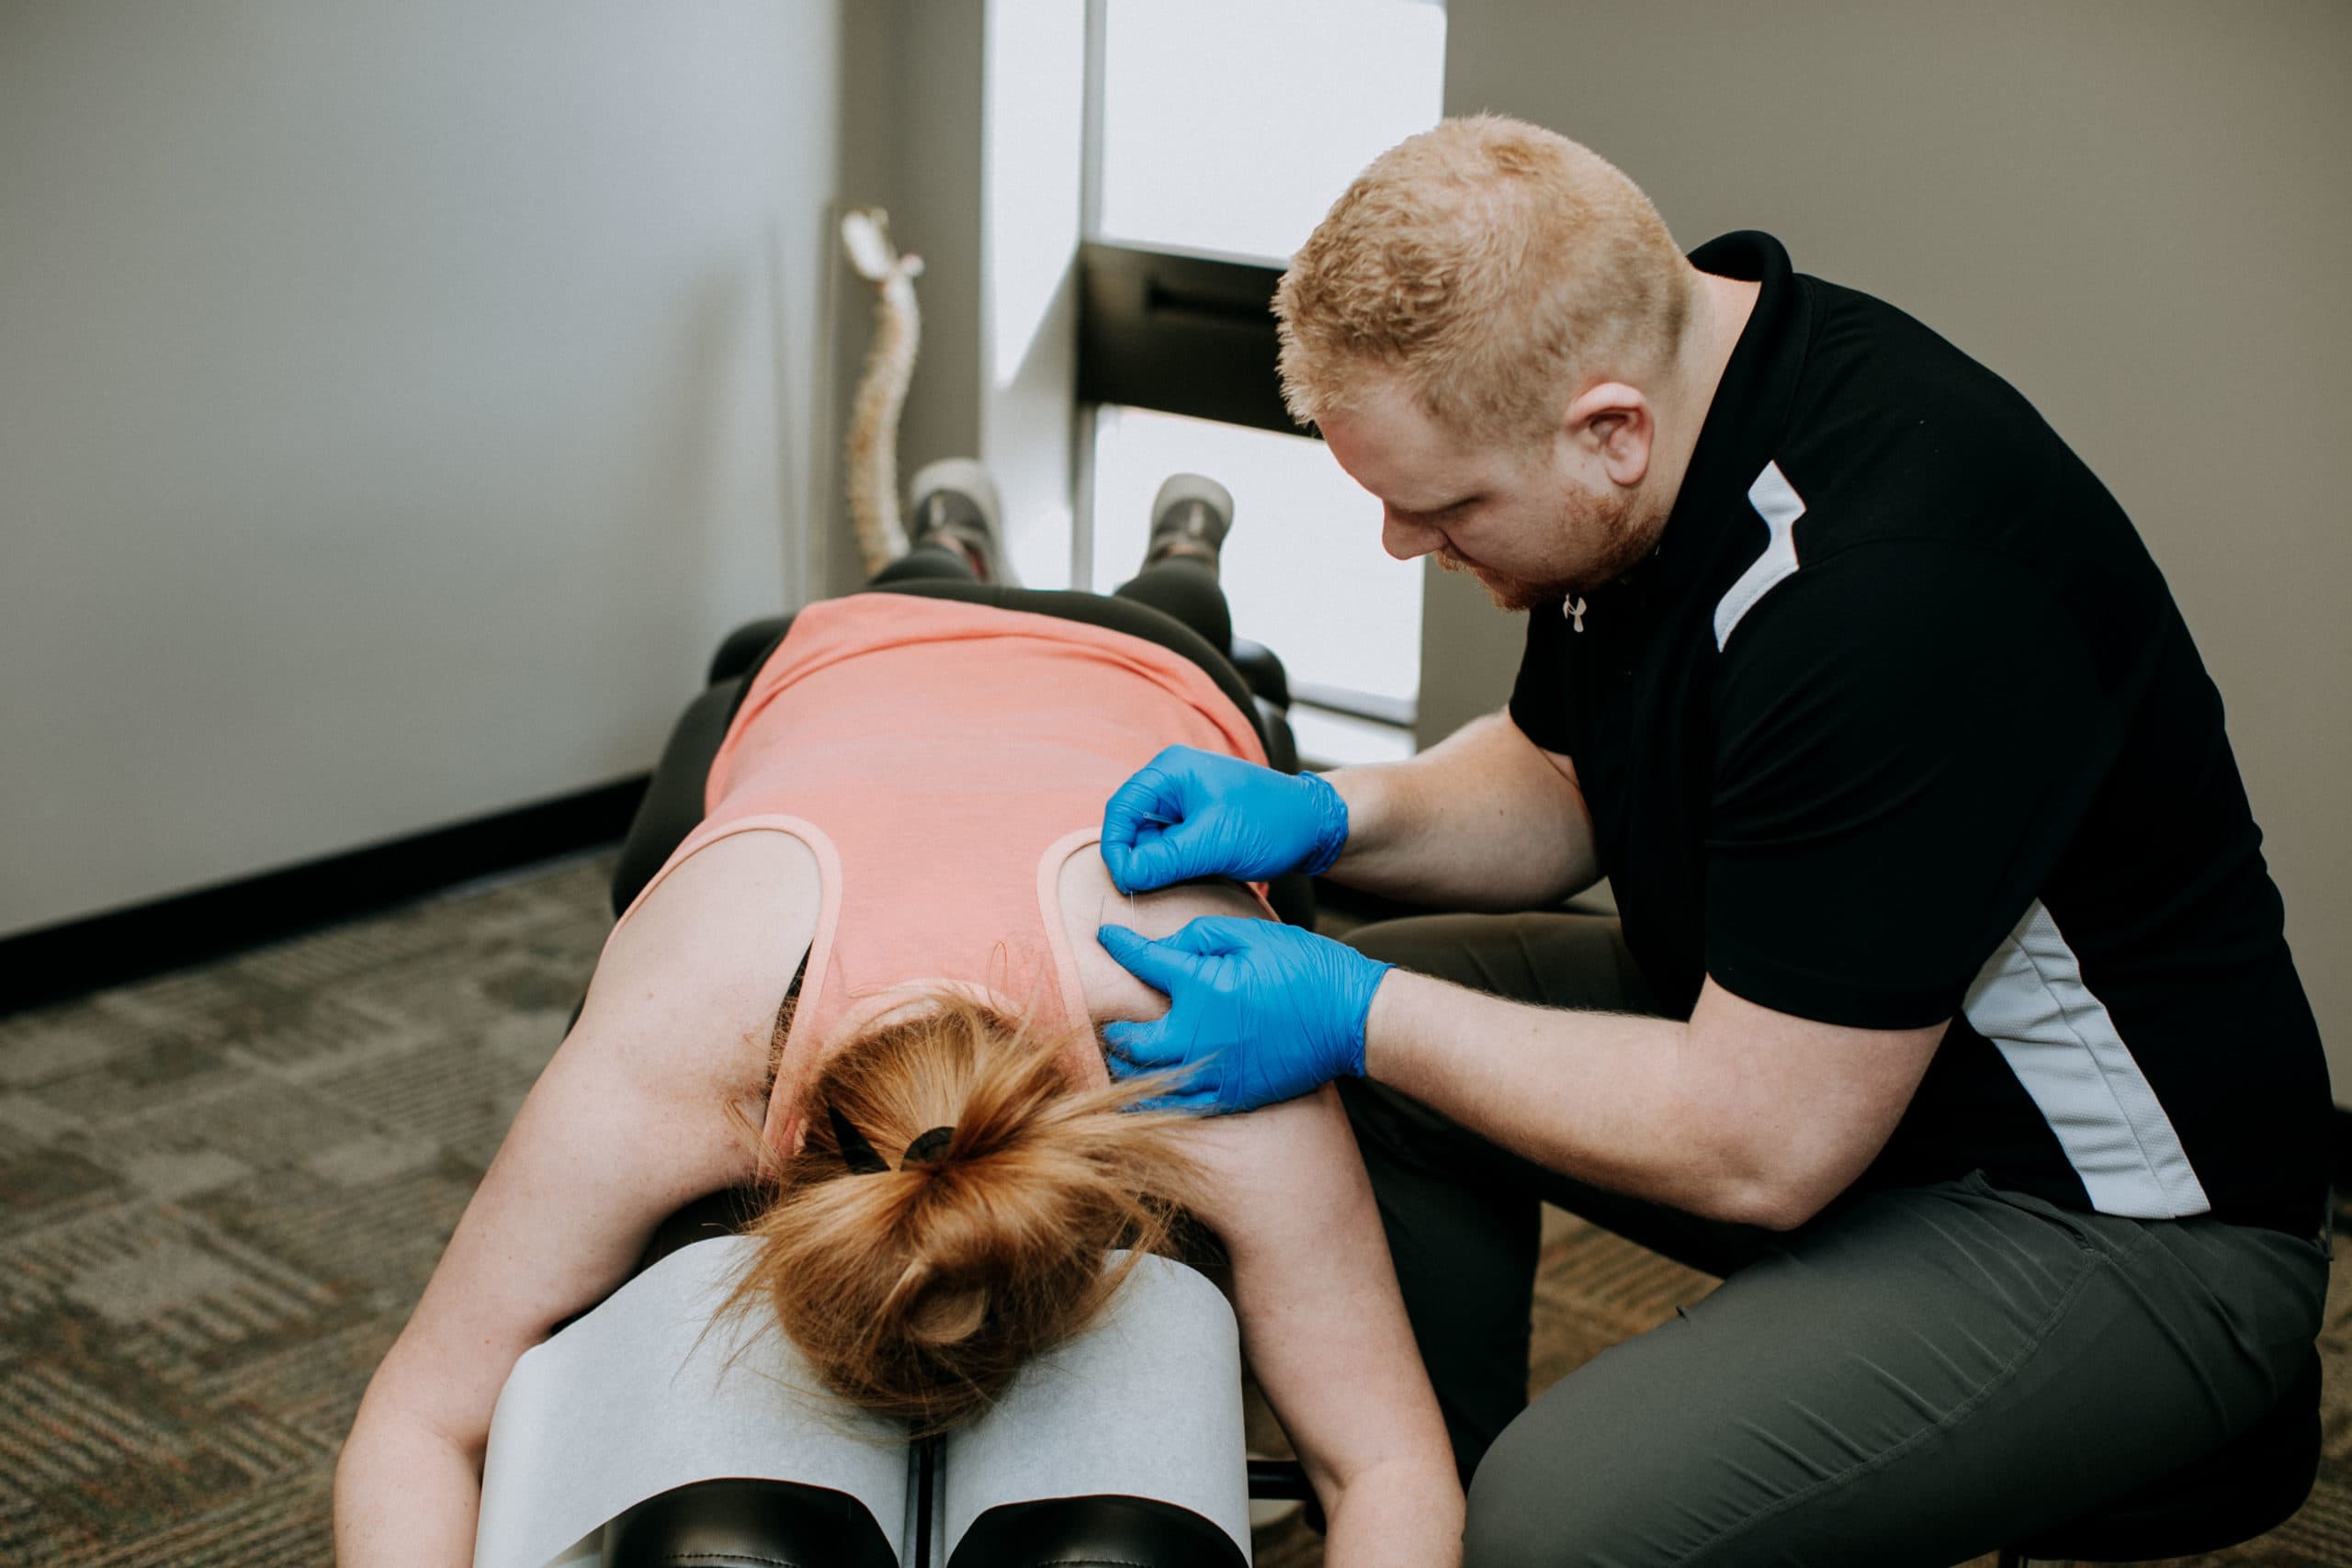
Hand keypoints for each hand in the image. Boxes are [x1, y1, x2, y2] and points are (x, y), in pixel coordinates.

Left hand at [1096, 918, 1392, 1113]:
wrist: (1352, 1019)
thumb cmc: (1306, 968)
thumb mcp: (1253, 935)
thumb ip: (1200, 936)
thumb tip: (1165, 947)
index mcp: (1201, 987)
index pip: (1142, 962)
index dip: (1118, 946)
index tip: (1104, 937)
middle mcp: (1197, 1035)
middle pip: (1130, 1040)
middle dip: (1112, 1027)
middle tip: (1108, 1019)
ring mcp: (1212, 1071)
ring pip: (1146, 1080)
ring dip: (1127, 1066)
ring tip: (1123, 1054)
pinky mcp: (1231, 1095)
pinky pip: (1178, 1106)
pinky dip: (1155, 1097)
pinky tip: (1148, 1090)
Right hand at [1100, 745, 1348, 893]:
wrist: (1314, 827)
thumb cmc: (1271, 823)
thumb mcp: (1214, 844)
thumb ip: (1165, 860)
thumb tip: (1124, 876)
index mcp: (1171, 770)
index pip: (1121, 808)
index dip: (1115, 847)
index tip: (1123, 881)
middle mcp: (1171, 780)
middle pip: (1129, 822)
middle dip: (1131, 856)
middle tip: (1137, 890)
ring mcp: (1183, 801)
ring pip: (1147, 837)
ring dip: (1150, 863)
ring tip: (1163, 885)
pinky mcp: (1194, 821)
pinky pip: (1166, 844)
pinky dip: (1166, 864)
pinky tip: (1177, 879)